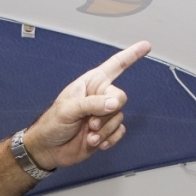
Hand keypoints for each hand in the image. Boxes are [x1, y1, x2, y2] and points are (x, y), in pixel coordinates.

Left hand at [23, 40, 150, 169]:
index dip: (131, 55)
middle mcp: (99, 97)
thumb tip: (113, 103)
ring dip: (104, 130)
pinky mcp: (106, 131)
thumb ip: (92, 104)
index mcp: (90, 83)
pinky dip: (110, 139)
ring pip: (119, 118)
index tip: (146, 46)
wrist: (49, 149)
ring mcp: (103, 115)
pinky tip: (97, 142)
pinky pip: (120, 132)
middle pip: (120, 98)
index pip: (115, 66)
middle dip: (106, 113)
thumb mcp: (69, 109)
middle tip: (89, 122)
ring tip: (88, 134)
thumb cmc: (52, 124)